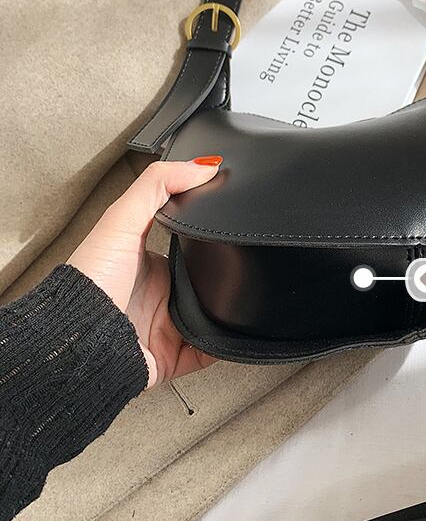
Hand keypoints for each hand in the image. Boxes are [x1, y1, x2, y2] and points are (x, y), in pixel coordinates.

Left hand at [68, 156, 223, 387]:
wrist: (82, 342)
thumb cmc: (90, 281)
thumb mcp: (121, 220)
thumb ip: (157, 186)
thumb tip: (203, 165)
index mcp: (149, 262)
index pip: (188, 243)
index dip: (209, 232)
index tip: (234, 217)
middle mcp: (159, 295)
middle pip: (206, 281)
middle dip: (226, 275)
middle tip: (248, 262)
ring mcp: (168, 326)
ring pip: (212, 315)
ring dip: (227, 310)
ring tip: (246, 296)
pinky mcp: (175, 355)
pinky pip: (210, 349)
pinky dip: (224, 344)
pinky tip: (234, 332)